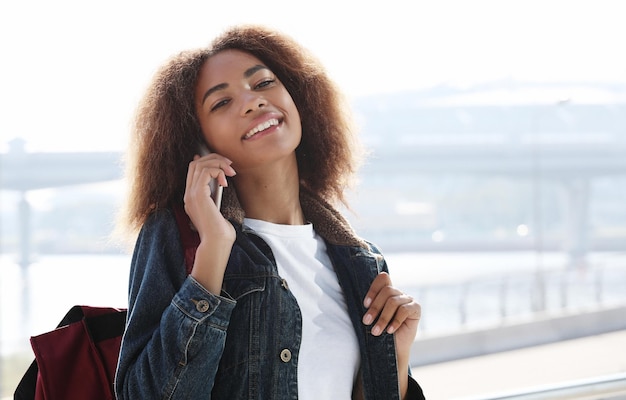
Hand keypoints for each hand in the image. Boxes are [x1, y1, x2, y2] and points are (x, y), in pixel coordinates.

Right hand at [183, 152, 236, 293]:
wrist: (217, 242)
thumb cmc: (220, 231)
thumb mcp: (217, 210)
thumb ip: (215, 196)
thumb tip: (220, 181)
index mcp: (191, 198)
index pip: (193, 171)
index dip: (206, 160)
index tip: (222, 162)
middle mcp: (188, 194)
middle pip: (195, 164)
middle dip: (214, 159)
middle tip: (230, 164)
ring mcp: (191, 194)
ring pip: (200, 164)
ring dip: (218, 164)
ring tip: (231, 172)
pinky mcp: (198, 195)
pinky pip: (206, 172)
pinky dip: (218, 171)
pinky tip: (225, 182)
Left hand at [362, 272, 420, 398]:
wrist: (394, 349)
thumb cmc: (381, 331)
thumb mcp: (373, 316)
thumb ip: (371, 305)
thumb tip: (363, 300)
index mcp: (388, 291)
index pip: (383, 279)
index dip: (373, 289)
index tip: (365, 304)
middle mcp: (399, 293)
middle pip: (387, 291)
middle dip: (375, 307)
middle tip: (366, 321)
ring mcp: (408, 299)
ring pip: (393, 302)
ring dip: (382, 318)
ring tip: (376, 331)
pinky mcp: (416, 308)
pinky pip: (404, 310)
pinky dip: (395, 321)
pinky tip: (390, 330)